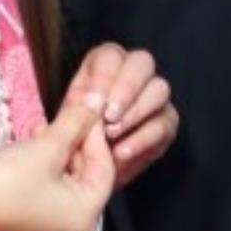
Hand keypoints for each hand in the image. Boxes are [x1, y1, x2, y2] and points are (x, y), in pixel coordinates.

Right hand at [0, 92, 115, 230]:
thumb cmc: (7, 179)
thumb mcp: (47, 146)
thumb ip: (75, 122)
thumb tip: (97, 100)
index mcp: (87, 216)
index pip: (105, 168)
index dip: (95, 136)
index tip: (87, 110)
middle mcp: (75, 228)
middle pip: (86, 176)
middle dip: (74, 143)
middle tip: (63, 117)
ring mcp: (53, 229)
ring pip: (67, 181)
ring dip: (58, 151)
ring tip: (41, 130)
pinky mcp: (34, 224)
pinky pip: (50, 191)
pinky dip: (45, 168)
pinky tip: (32, 147)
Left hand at [68, 42, 177, 190]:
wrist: (86, 173)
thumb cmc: (72, 142)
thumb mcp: (64, 126)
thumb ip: (76, 111)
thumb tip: (88, 100)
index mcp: (102, 67)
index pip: (110, 57)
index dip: (105, 77)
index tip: (96, 103)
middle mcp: (131, 74)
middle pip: (142, 62)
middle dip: (127, 89)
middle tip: (109, 118)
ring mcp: (153, 97)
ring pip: (159, 89)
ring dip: (137, 113)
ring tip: (112, 136)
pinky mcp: (165, 123)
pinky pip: (165, 124)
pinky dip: (143, 140)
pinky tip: (122, 153)